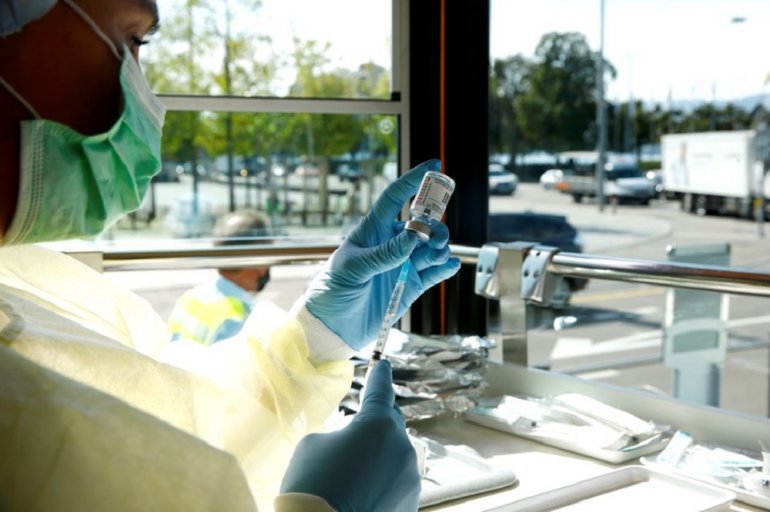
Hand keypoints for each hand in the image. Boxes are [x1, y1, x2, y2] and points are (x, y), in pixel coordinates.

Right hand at [280, 360, 420, 511]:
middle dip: (376, 425)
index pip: (381, 390)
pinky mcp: (410, 503)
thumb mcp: (314, 445)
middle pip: (391, 425)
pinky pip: (395, 483)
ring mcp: (409, 478)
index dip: (380, 376)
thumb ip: (339, 434)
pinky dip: (381, 484)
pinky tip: (361, 494)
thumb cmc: (313, 484)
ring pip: (394, 457)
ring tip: (351, 476)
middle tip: (355, 435)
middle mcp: (402, 447)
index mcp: (379, 424)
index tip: (384, 365)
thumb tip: (351, 445)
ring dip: (378, 459)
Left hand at [302, 159, 460, 348]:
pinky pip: (435, 272)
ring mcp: (401, 265)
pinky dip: (445, 267)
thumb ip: (386, 253)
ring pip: (431, 247)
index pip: (395, 197)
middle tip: (436, 237)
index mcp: (371, 231)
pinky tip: (449, 266)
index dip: (413, 180)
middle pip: (422, 224)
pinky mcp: (410, 286)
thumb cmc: (332, 292)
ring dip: (440, 247)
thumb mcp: (354, 269)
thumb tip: (415, 234)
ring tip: (437, 257)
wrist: (331, 329)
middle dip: (434, 225)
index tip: (434, 165)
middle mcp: (390, 244)